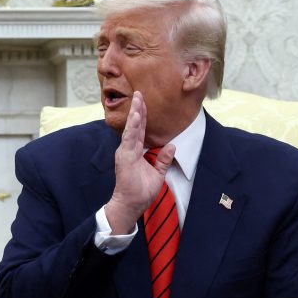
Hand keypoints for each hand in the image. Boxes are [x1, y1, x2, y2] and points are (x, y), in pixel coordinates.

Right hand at [105, 91, 175, 232]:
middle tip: (139, 93)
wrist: (131, 204)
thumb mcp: (157, 173)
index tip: (143, 102)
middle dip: (137, 109)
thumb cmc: (141, 192)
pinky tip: (135, 116)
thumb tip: (172, 146)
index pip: (139, 130)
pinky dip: (133, 127)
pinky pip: (130, 139)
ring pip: (132, 129)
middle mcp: (129, 149)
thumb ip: (163, 159)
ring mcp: (126, 152)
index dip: (142, 116)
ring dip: (135, 113)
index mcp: (135, 152)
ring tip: (138, 99)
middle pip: (135, 125)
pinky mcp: (125, 157)